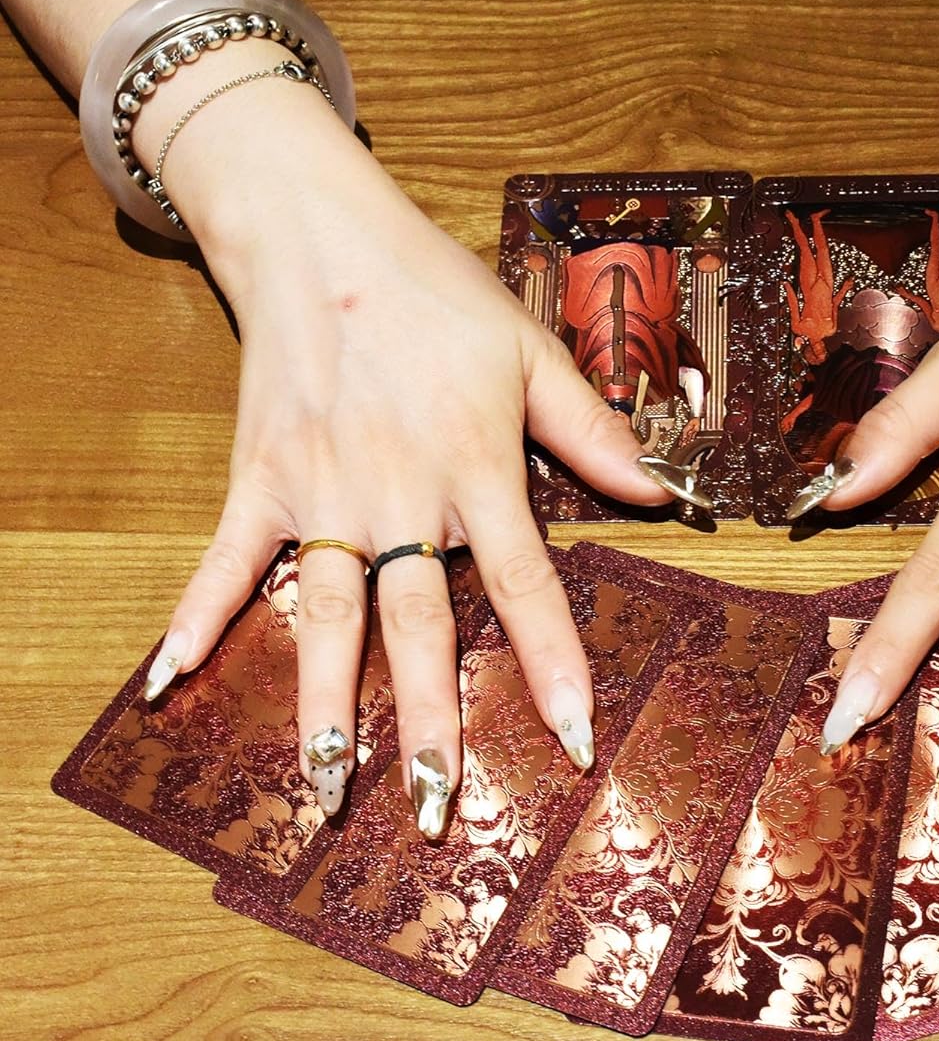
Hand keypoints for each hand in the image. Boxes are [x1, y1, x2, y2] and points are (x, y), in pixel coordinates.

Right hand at [138, 91, 673, 833]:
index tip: (571, 741)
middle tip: (434, 807)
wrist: (318, 234)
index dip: (551, 666)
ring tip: (325, 788)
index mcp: (476, 469)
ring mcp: (321, 495)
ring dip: (324, 706)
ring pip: (327, 617)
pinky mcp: (259, 482)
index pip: (525, 586)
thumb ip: (594, 432)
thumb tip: (664, 494)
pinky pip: (227, 561)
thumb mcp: (531, 352)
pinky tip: (171, 682)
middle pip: (418, 627)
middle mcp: (400, 496)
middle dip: (426, 722)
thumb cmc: (435, 295)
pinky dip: (199, 617)